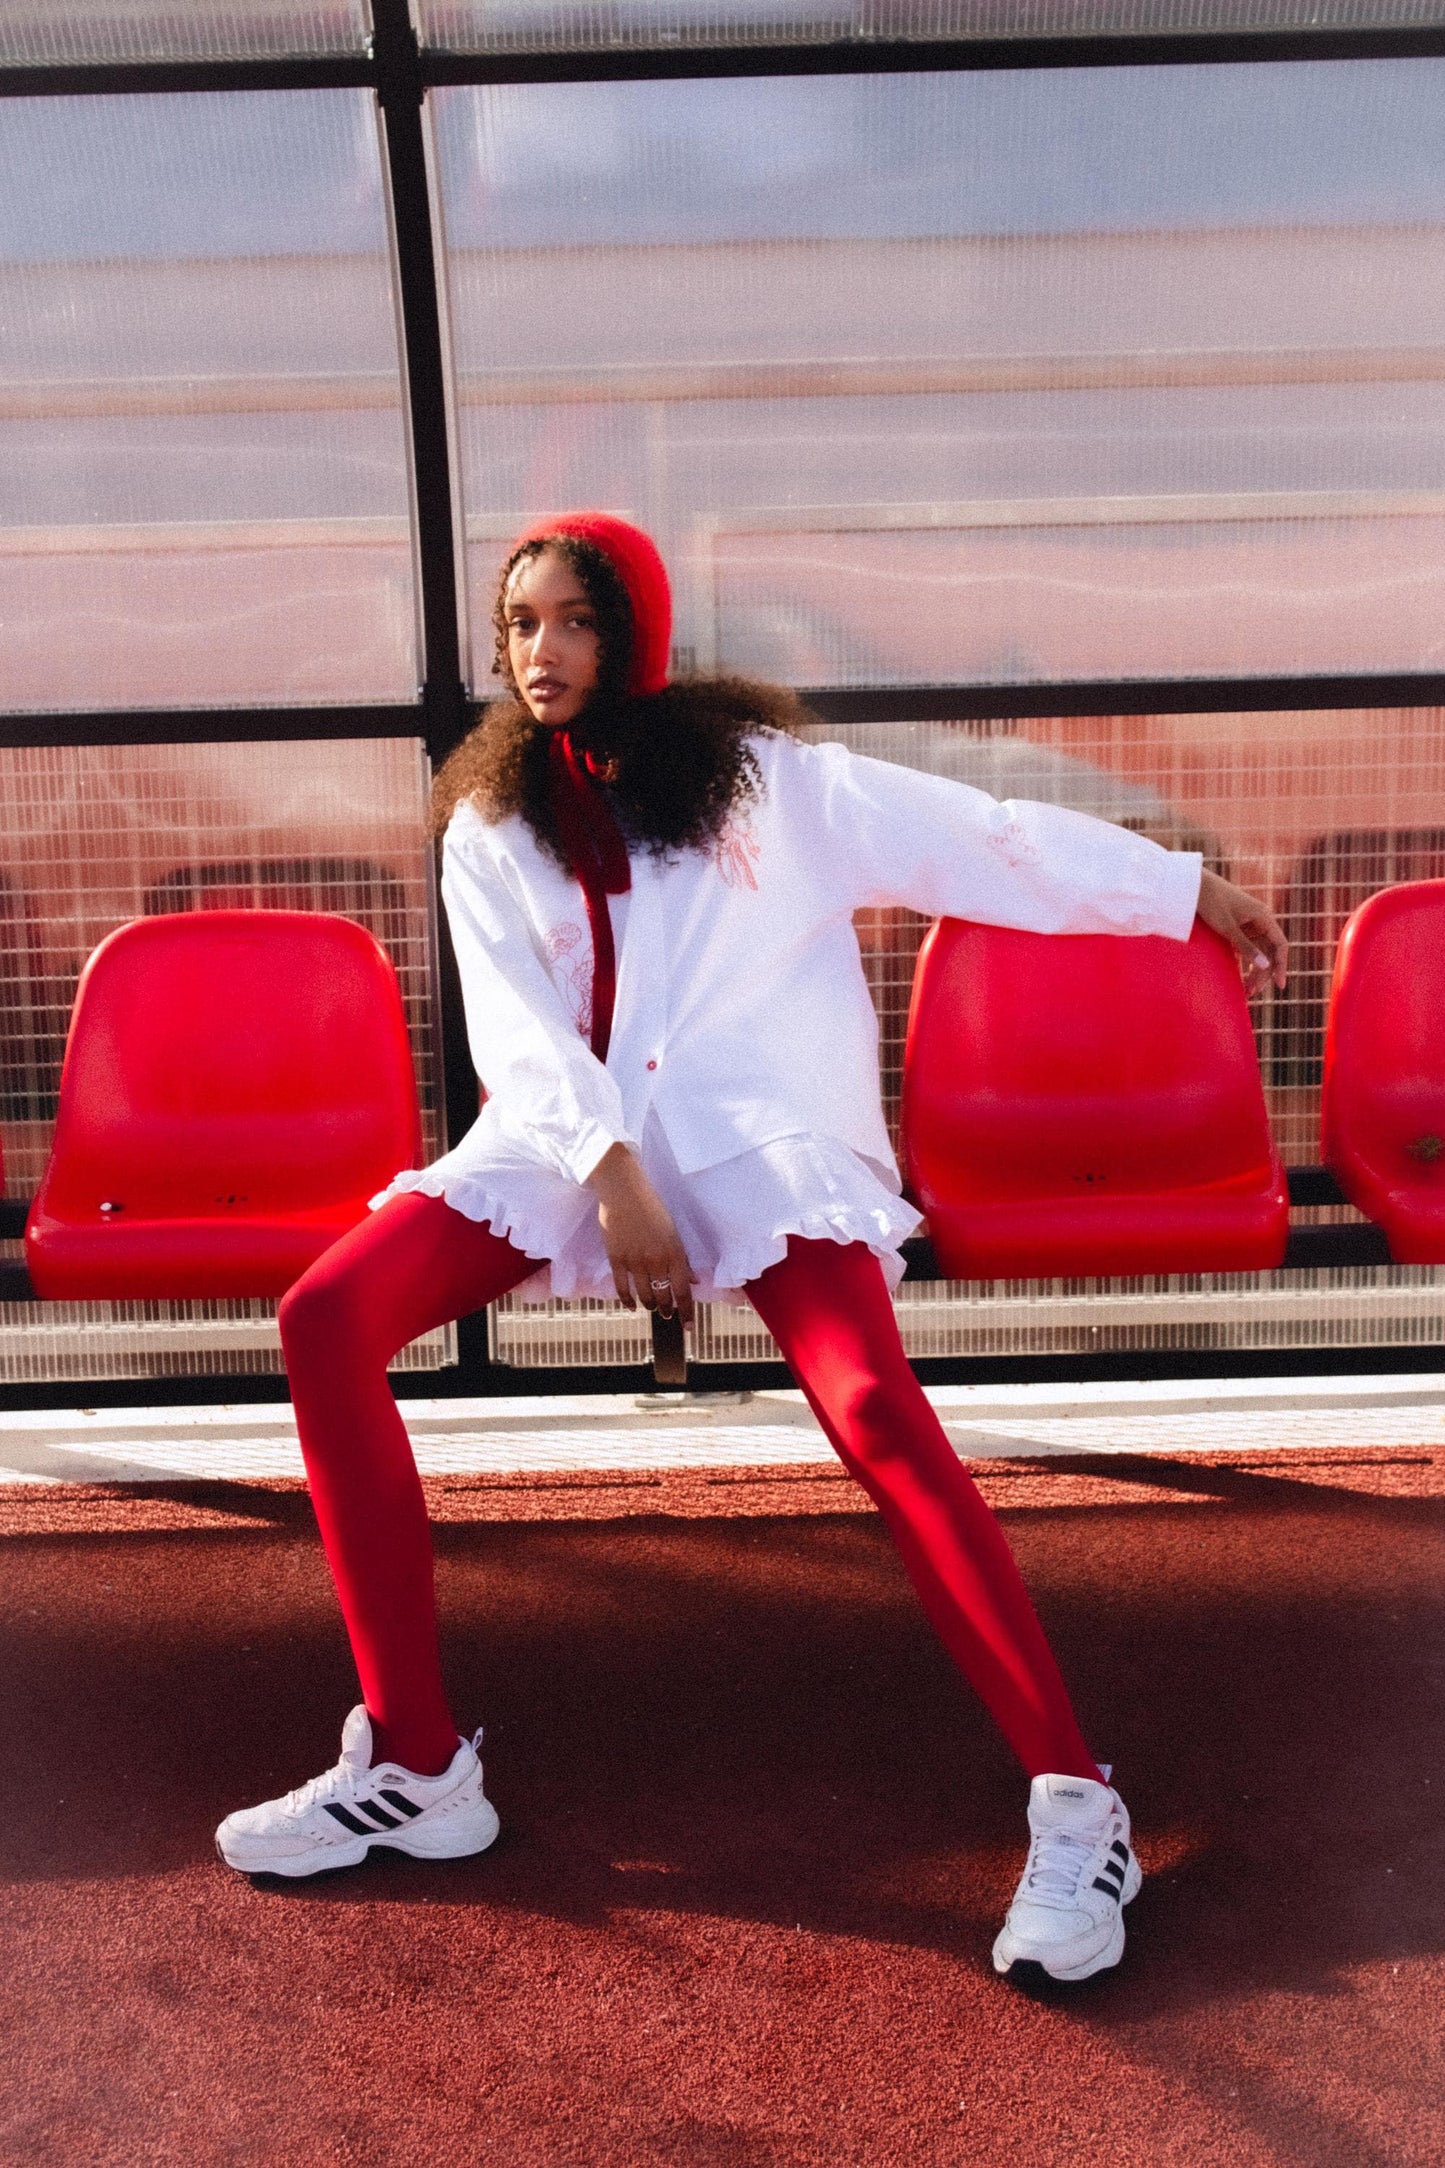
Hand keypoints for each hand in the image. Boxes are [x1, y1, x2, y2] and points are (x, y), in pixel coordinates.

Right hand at [586, 1143, 696, 1325]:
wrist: (623, 1191)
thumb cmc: (651, 1207)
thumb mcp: (673, 1232)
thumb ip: (682, 1259)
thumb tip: (694, 1280)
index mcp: (675, 1253)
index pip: (683, 1291)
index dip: (687, 1311)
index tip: (689, 1327)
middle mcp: (657, 1260)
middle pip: (664, 1296)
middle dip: (667, 1310)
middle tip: (667, 1315)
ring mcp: (635, 1261)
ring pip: (644, 1294)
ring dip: (650, 1305)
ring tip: (652, 1308)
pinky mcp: (616, 1258)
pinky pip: (622, 1287)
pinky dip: (627, 1299)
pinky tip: (631, 1306)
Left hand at [1196, 868, 1288, 996]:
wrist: (1194, 886)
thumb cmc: (1211, 902)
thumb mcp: (1228, 927)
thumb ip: (1246, 947)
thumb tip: (1266, 966)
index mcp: (1264, 917)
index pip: (1280, 945)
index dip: (1282, 966)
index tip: (1279, 985)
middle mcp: (1260, 921)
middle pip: (1269, 952)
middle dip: (1264, 973)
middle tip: (1252, 992)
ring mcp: (1249, 925)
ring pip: (1259, 952)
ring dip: (1254, 971)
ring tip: (1246, 991)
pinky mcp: (1238, 929)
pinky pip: (1247, 949)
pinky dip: (1245, 962)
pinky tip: (1240, 978)